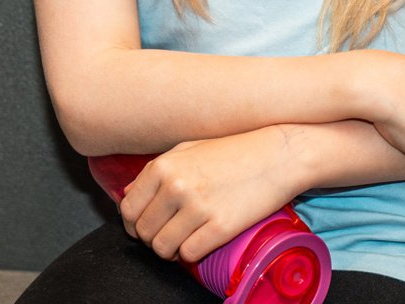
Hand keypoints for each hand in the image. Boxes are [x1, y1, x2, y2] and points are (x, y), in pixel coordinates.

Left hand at [118, 128, 307, 263]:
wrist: (276, 156)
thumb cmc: (232, 152)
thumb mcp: (187, 150)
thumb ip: (154, 171)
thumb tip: (127, 194)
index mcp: (163, 166)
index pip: (128, 208)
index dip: (134, 223)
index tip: (145, 227)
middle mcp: (175, 186)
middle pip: (144, 232)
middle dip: (151, 239)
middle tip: (167, 235)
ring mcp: (197, 207)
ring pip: (163, 248)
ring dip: (170, 250)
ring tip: (183, 240)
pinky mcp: (220, 227)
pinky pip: (189, 254)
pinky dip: (191, 254)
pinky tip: (200, 242)